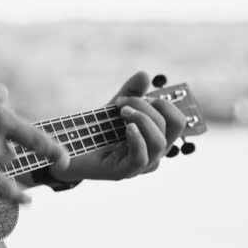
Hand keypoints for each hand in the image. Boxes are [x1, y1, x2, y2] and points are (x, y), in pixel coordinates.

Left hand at [49, 71, 186, 180]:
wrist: (70, 150)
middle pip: (171, 127)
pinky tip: (127, 127)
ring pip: (159, 142)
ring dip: (142, 119)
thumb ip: (131, 92)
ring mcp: (141, 165)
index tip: (138, 97)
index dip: (163, 104)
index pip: (177, 121)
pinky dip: (137, 138)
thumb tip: (145, 74)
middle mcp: (154, 153)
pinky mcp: (125, 172)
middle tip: (122, 103)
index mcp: (156, 138)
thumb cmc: (96, 132)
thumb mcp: (116, 108)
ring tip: (122, 112)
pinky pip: (141, 157)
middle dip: (147, 107)